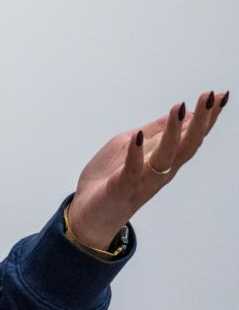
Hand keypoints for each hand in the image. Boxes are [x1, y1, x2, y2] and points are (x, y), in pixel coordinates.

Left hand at [68, 90, 227, 248]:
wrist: (89, 213)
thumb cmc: (110, 178)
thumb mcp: (132, 146)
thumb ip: (154, 133)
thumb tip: (180, 114)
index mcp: (164, 160)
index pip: (190, 136)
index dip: (206, 117)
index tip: (220, 96)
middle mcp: (160, 170)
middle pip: (186, 145)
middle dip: (200, 121)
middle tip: (210, 97)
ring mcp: (142, 179)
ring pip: (166, 156)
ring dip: (174, 132)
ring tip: (180, 107)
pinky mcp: (122, 186)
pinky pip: (131, 170)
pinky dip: (135, 154)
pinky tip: (138, 136)